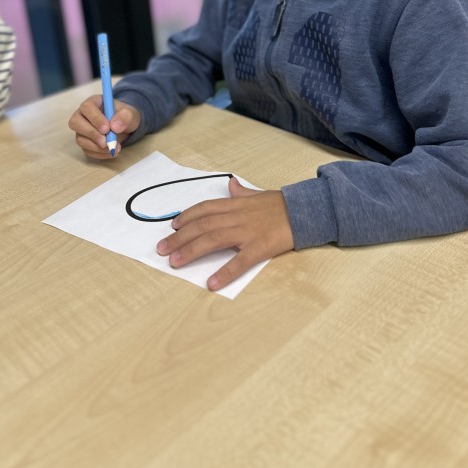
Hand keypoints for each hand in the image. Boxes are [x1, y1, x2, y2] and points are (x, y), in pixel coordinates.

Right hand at [68, 94, 140, 158]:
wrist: (125, 127)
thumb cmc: (124, 116)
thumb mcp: (130, 114)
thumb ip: (125, 117)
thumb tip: (115, 127)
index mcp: (93, 102)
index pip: (87, 107)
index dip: (95, 118)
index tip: (107, 129)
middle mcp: (83, 115)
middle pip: (75, 123)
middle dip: (92, 134)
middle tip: (106, 142)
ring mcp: (81, 129)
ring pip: (80, 139)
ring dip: (96, 147)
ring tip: (114, 148)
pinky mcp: (85, 142)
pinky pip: (86, 150)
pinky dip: (99, 154)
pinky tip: (111, 152)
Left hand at [157, 178, 293, 290]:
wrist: (305, 211)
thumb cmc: (281, 205)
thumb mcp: (258, 194)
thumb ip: (241, 192)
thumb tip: (230, 184)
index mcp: (236, 204)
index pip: (205, 209)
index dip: (187, 217)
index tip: (172, 225)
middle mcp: (237, 217)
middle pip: (202, 226)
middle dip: (179, 237)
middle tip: (162, 249)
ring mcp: (247, 232)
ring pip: (213, 240)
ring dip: (191, 251)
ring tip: (175, 262)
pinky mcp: (260, 247)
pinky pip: (239, 261)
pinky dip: (224, 272)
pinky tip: (211, 283)